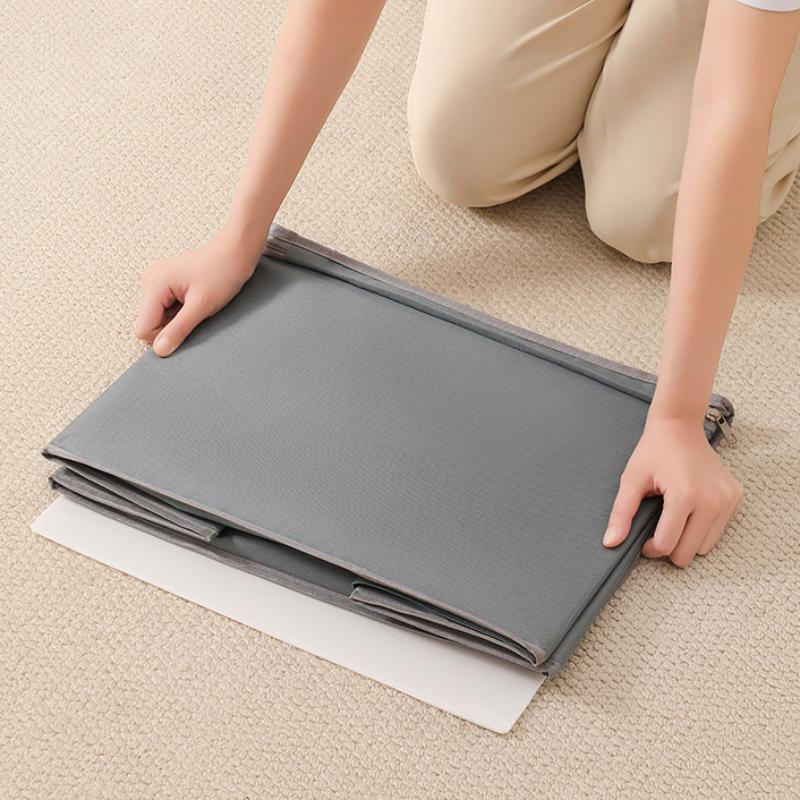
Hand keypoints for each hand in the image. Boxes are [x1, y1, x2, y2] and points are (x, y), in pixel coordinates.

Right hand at [135, 227, 261, 356]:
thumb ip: (178, 329)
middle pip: (148, 323)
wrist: (235, 251)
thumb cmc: (222, 272)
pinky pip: (164, 309)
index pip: (143, 329)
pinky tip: (193, 300)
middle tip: (194, 311)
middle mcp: (148, 281)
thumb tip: (159, 351)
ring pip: (157, 317)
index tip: (188, 325)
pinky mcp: (164, 283)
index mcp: (153, 284)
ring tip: (196, 303)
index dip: (165, 336)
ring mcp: (155, 281)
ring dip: (177, 319)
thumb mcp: (201, 306)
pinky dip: (179, 311)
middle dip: (171, 326)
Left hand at [602, 415, 742, 567]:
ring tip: (673, 519)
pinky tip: (689, 511)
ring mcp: (727, 499)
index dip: (650, 548)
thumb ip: (621, 513)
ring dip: (686, 541)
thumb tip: (610, 542)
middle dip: (669, 548)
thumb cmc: (653, 451)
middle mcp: (712, 500)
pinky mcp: (735, 497)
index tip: (643, 537)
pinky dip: (701, 530)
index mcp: (685, 495)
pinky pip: (718, 531)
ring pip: (704, 547)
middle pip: (688, 553)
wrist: (679, 426)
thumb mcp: (631, 479)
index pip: (667, 544)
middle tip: (657, 529)